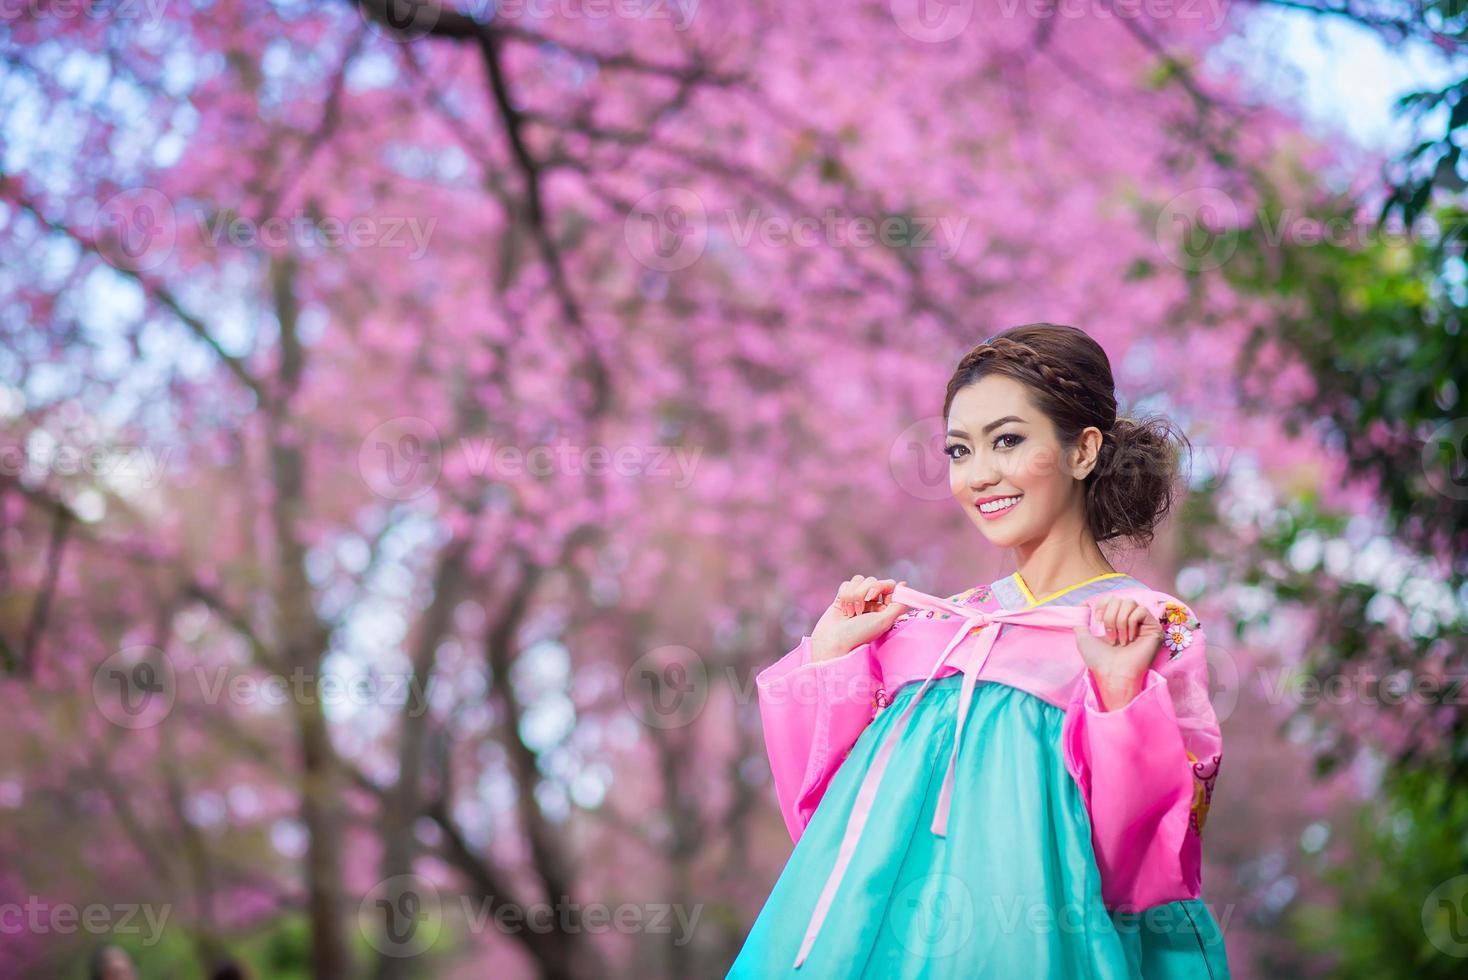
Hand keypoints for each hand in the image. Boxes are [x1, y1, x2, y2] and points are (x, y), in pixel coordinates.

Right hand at [810, 576, 909, 661]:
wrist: (833, 641)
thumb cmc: (860, 633)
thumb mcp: (884, 620)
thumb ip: (898, 604)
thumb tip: (904, 585)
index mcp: (884, 608)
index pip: (889, 585)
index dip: (881, 586)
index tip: (874, 597)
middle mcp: (872, 603)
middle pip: (872, 580)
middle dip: (864, 593)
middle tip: (860, 610)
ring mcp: (857, 600)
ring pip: (858, 580)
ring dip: (853, 596)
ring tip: (851, 613)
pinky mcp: (842, 598)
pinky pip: (846, 584)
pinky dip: (844, 596)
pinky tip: (843, 610)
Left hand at [1071, 595, 1163, 709]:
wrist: (1112, 673)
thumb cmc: (1098, 659)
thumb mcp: (1083, 637)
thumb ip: (1080, 620)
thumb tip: (1083, 603)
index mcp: (1116, 620)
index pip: (1111, 598)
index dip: (1102, 605)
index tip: (1097, 621)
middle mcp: (1130, 620)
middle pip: (1119, 599)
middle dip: (1110, 617)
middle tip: (1110, 637)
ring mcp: (1143, 624)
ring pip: (1130, 602)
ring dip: (1120, 621)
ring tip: (1120, 640)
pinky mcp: (1154, 628)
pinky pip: (1142, 610)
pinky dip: (1131, 623)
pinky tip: (1130, 639)